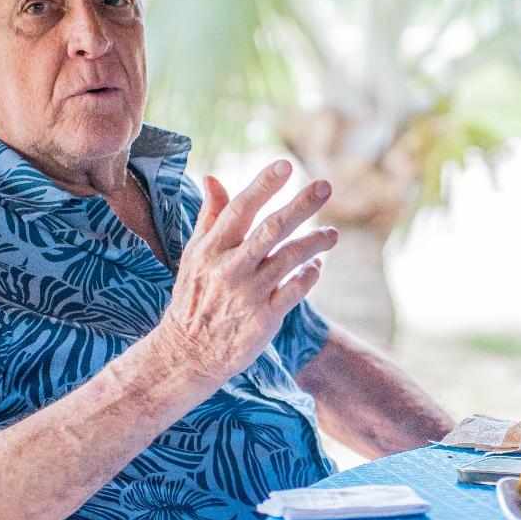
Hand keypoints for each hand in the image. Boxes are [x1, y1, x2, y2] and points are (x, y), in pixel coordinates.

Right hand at [150, 160, 338, 391]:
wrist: (188, 354)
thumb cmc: (194, 297)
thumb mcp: (193, 256)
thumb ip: (209, 217)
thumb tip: (214, 178)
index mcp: (211, 249)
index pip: (240, 209)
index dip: (263, 185)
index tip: (285, 165)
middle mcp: (230, 269)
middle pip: (271, 230)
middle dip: (301, 206)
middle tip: (326, 186)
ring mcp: (249, 294)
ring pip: (289, 259)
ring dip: (315, 242)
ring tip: (332, 234)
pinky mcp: (265, 319)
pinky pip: (296, 291)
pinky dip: (310, 275)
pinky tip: (316, 266)